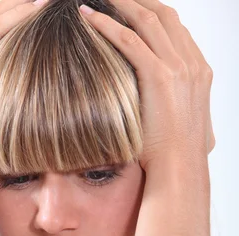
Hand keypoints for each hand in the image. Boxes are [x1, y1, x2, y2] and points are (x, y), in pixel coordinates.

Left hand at [79, 0, 215, 171]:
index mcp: (199, 71)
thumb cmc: (178, 154)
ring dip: (120, 4)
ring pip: (146, 19)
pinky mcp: (159, 76)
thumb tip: (171, 114)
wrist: (179, 167)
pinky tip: (88, 17)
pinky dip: (107, 25)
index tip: (130, 10)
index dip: (151, 14)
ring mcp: (178, 67)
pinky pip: (129, 40)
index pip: (175, 28)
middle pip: (163, 14)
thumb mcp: (187, 126)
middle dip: (136, 1)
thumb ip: (179, 109)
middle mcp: (192, 63)